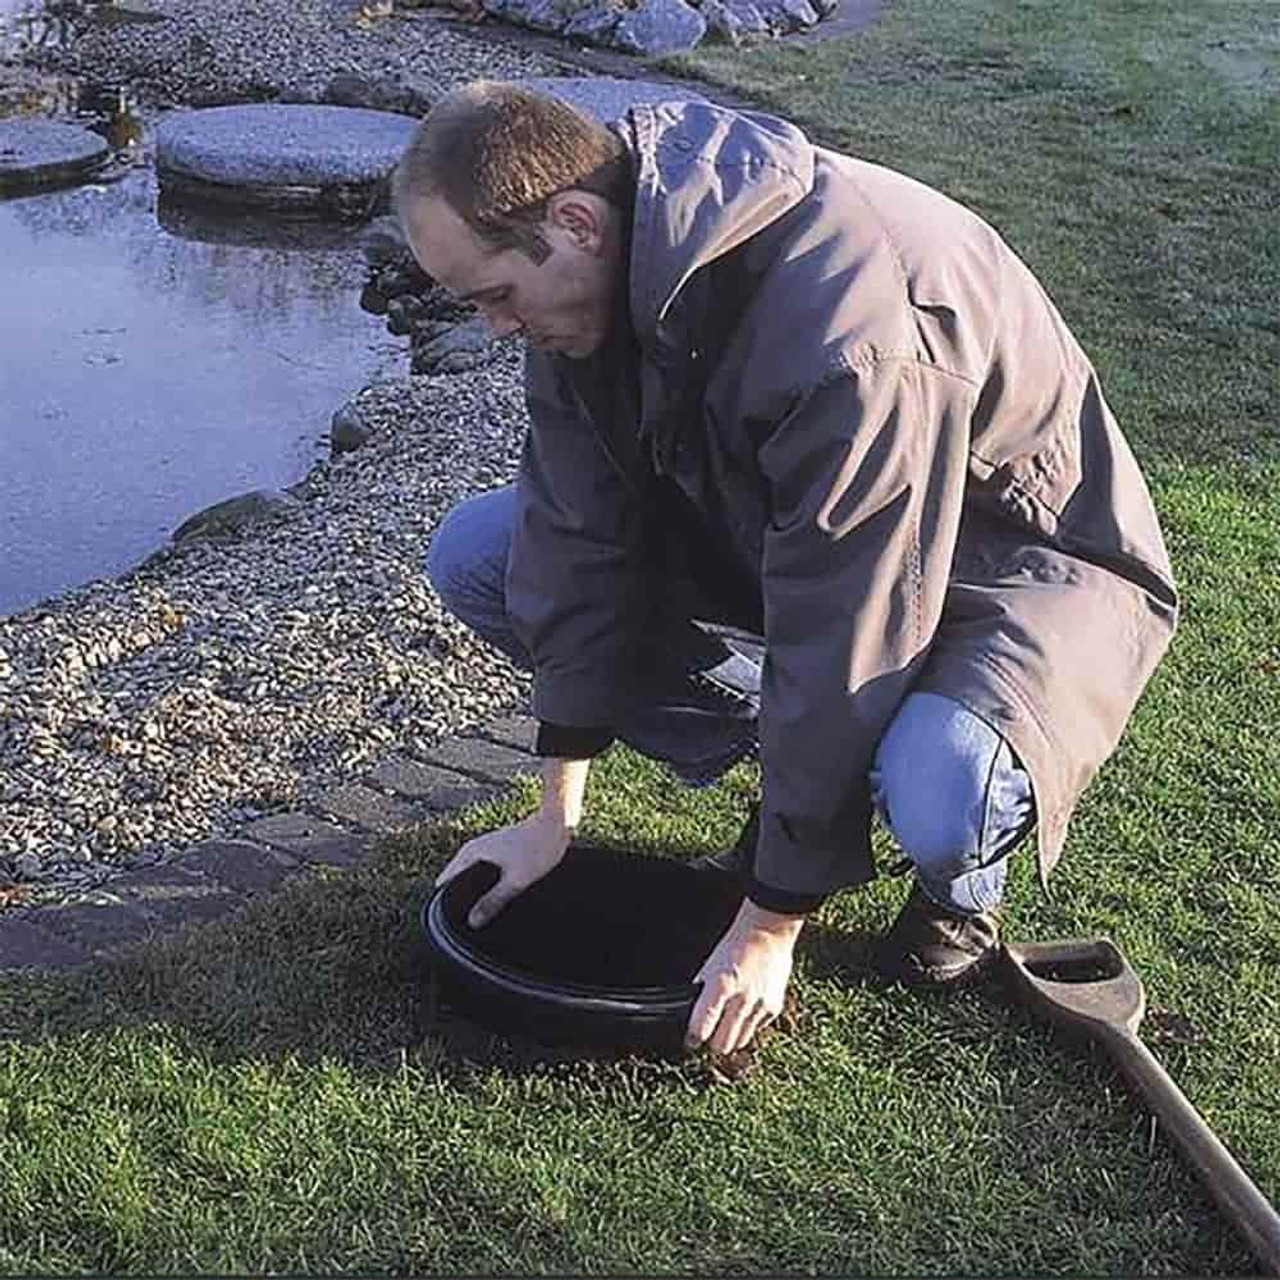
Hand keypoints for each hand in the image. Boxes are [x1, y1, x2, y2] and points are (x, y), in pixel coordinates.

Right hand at [434, 811, 571, 927]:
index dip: (446, 900)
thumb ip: (493, 901)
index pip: (445, 880)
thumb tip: (473, 921)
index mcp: (470, 853)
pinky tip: (498, 898)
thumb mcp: (515, 880)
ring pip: (473, 875)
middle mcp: (474, 849)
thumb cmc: (538, 847)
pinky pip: (485, 872)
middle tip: (470, 921)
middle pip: (457, 879)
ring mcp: (486, 849)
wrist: (557, 824)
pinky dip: (488, 884)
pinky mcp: (499, 851)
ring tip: (485, 912)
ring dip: (476, 891)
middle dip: (462, 898)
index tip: (451, 920)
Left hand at [686, 900, 803, 1054]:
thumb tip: (693, 1014)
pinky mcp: (774, 1008)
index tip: (691, 1041)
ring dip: (731, 1038)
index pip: (701, 1027)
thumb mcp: (711, 965)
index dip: (693, 1038)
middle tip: (709, 1035)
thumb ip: (703, 992)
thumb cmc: (736, 944)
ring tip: (727, 1028)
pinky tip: (745, 1012)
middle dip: (712, 1043)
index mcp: (720, 986)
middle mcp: (741, 1000)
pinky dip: (749, 1026)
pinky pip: (756, 1029)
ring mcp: (759, 1006)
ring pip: (740, 1042)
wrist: (768, 932)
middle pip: (722, 1044)